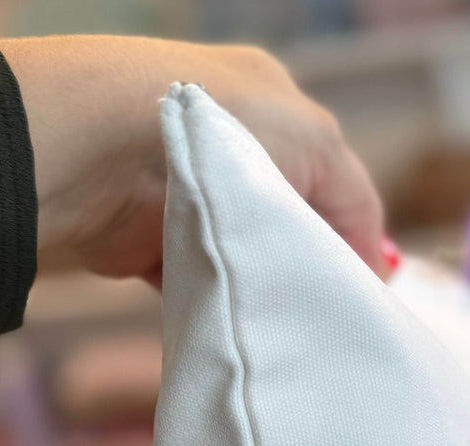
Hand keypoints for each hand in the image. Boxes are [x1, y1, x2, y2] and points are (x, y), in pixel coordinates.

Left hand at [0, 36, 386, 285]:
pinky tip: (241, 316)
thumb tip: (368, 266)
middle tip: (329, 308)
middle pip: (288, 222)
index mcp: (273, 104)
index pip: (333, 183)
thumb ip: (353, 207)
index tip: (367, 293)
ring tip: (285, 316)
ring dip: (262, 283)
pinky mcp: (151, 241)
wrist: (101, 150)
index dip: (354, 239)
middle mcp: (229, 145)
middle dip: (306, 263)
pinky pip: (201, 280)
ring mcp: (187, 192)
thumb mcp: (318, 146)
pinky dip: (220, 298)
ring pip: (246, 256)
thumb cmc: (221, 130)